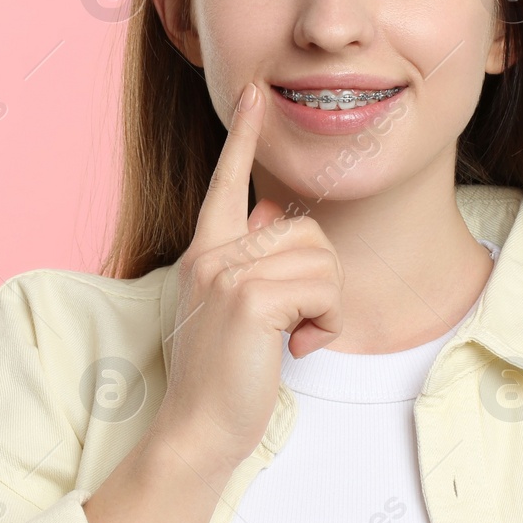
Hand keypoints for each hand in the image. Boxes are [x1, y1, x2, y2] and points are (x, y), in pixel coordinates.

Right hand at [149, 82, 344, 472]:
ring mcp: (226, 273)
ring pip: (321, 258)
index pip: (225, 183)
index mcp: (205, 253)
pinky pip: (322, 286)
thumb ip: (250, 261)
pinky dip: (324, 323)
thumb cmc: (222, 379)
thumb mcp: (233, 309)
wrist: (198, 430)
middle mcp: (211, 254)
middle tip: (298, 326)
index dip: (243, 137)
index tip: (254, 93)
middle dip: (321, 282)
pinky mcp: (249, 297)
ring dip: (325, 306)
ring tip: (293, 338)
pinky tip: (295, 348)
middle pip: (306, 231)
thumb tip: (272, 209)